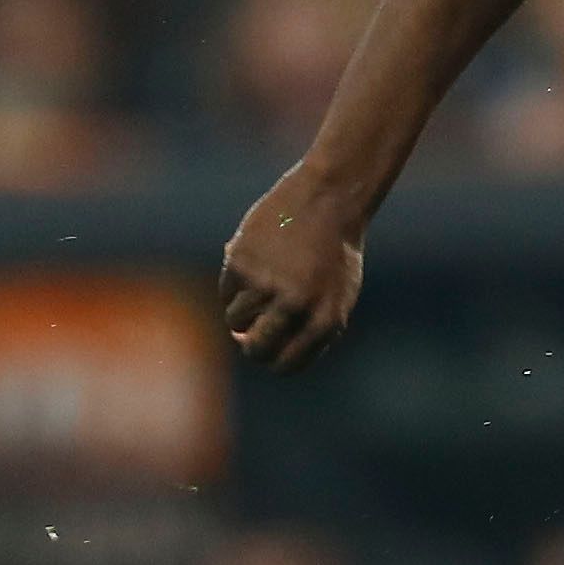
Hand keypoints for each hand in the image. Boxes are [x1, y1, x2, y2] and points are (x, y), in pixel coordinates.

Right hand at [221, 166, 372, 370]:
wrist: (328, 199)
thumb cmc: (335, 252)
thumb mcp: (337, 296)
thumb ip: (309, 328)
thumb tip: (264, 353)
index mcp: (325, 321)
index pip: (286, 365)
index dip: (273, 361)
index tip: (268, 352)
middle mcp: (295, 306)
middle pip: (256, 350)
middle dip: (250, 347)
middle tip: (247, 336)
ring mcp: (266, 284)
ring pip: (235, 321)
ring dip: (242, 311)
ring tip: (260, 285)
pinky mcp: (242, 263)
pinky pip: (226, 292)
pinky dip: (234, 285)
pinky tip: (254, 264)